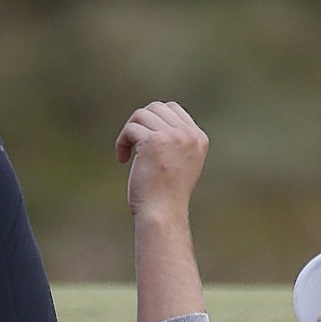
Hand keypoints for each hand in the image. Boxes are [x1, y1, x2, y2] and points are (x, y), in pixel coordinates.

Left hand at [114, 101, 208, 217]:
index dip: (153, 121)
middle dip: (140, 124)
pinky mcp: (153, 141)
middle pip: (156, 108)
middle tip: (133, 145)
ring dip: (129, 133)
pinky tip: (122, 159)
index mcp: (198, 139)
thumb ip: (174, 143)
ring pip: (141, 115)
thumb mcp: (178, 164)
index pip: (173, 110)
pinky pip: (131, 129)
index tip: (145, 143)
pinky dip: (122, 143)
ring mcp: (172, 136)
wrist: (162, 213)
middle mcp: (188, 134)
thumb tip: (152, 119)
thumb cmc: (166, 196)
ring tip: (127, 153)